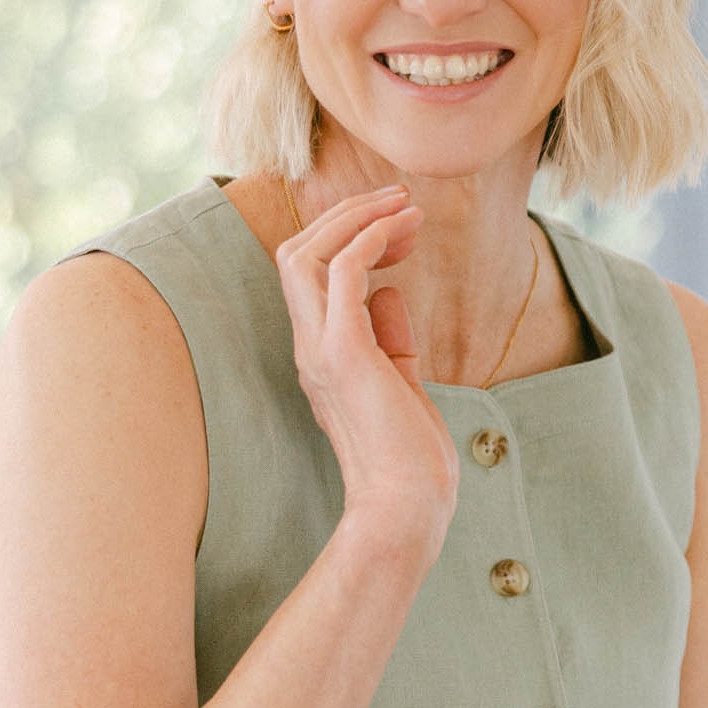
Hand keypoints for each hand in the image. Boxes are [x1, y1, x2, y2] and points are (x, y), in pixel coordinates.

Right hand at [272, 183, 458, 562]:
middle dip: (346, 214)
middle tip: (401, 201)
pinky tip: (405, 230)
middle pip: (296, 251)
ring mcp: (321, 349)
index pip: (308, 274)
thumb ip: (391, 338)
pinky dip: (370, 239)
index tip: (402, 230)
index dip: (349, 238)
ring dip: (356, 217)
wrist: (407, 506)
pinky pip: (342, 271)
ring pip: (307, 252)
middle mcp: (310, 346)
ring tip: (405, 205)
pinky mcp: (344, 353)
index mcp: (320, 353)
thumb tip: (391, 292)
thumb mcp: (401, 383)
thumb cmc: (410, 459)